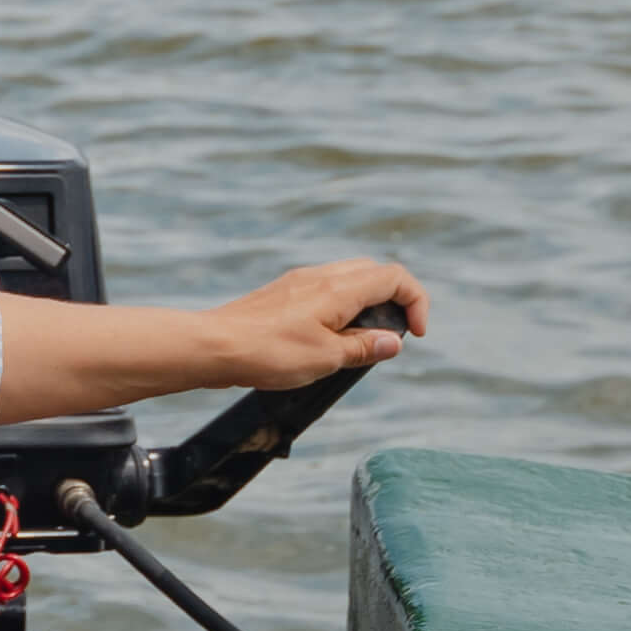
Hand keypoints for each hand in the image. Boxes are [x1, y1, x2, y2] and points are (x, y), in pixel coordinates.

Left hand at [207, 259, 428, 388]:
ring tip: (360, 342)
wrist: (214, 346)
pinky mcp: (283, 293)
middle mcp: (322, 276)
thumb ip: (363, 347)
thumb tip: (393, 342)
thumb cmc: (268, 353)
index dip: (416, 302)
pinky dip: (341, 306)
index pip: (395, 277)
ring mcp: (300, 281)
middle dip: (394, 300)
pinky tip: (328, 336)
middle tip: (390, 336)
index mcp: (339, 289)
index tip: (416, 335)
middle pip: (375, 273)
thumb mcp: (326, 358)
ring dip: (366, 304)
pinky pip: (325, 289)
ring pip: (349, 279)